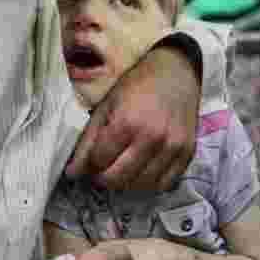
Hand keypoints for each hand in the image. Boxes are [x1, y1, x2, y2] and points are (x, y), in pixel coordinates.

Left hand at [65, 45, 198, 191]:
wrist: (175, 73)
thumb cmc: (136, 86)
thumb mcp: (105, 107)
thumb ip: (88, 141)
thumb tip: (72, 173)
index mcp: (128, 122)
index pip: (99, 161)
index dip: (91, 163)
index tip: (92, 158)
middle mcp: (153, 138)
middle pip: (118, 178)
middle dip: (104, 178)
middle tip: (103, 169)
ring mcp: (172, 148)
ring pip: (141, 185)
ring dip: (126, 183)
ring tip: (121, 170)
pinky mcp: (187, 153)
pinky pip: (164, 184)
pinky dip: (149, 184)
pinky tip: (142, 172)